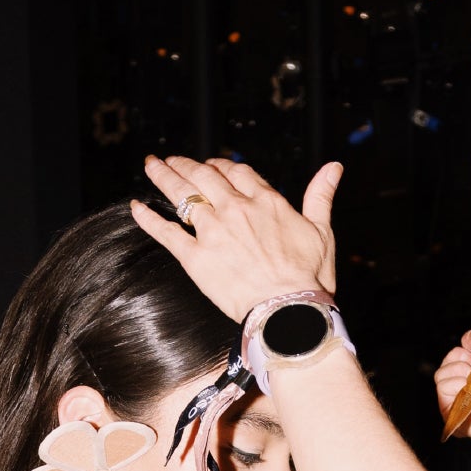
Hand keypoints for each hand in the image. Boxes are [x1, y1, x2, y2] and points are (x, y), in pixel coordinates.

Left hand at [133, 154, 340, 322]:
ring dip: (164, 176)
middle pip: (204, 176)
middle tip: (172, 159)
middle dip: (186, 164)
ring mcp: (213, 232)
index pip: (237, 172)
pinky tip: (136, 207)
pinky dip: (149, 218)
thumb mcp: (322, 232)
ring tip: (152, 165)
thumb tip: (334, 167)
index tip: (213, 165)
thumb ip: (321, 196)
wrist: (288, 311)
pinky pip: (166, 232)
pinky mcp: (196, 258)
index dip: (222, 165)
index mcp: (266, 202)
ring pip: (183, 194)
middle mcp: (236, 209)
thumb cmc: (309, 278)